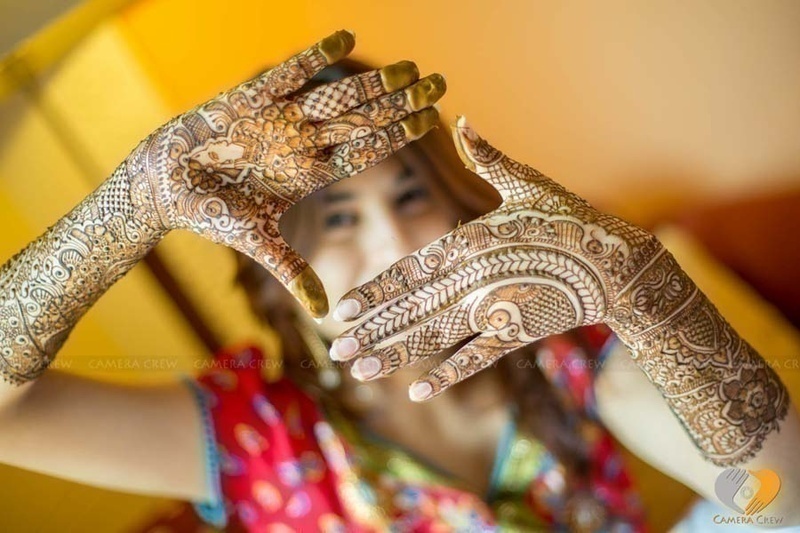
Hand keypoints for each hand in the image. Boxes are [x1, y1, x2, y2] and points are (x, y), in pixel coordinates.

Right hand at [135, 30, 444, 316]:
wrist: (163, 186)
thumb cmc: (210, 214)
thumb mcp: (256, 242)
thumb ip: (291, 271)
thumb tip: (322, 312)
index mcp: (309, 173)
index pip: (365, 150)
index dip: (397, 133)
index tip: (430, 118)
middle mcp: (302, 143)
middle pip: (361, 119)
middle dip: (399, 101)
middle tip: (437, 82)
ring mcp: (279, 119)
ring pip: (334, 97)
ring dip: (371, 82)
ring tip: (408, 66)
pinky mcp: (249, 98)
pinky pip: (286, 74)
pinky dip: (313, 56)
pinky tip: (345, 36)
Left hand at [329, 116, 661, 400]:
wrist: (619, 263)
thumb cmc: (571, 218)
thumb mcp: (528, 182)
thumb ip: (489, 157)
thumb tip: (464, 119)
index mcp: (471, 242)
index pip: (410, 270)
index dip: (375, 291)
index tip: (342, 310)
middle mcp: (475, 280)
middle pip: (412, 310)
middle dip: (372, 332)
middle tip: (335, 352)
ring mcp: (495, 311)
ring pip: (435, 339)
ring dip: (395, 356)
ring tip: (360, 372)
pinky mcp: (517, 335)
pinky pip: (476, 360)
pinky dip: (448, 376)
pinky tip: (418, 393)